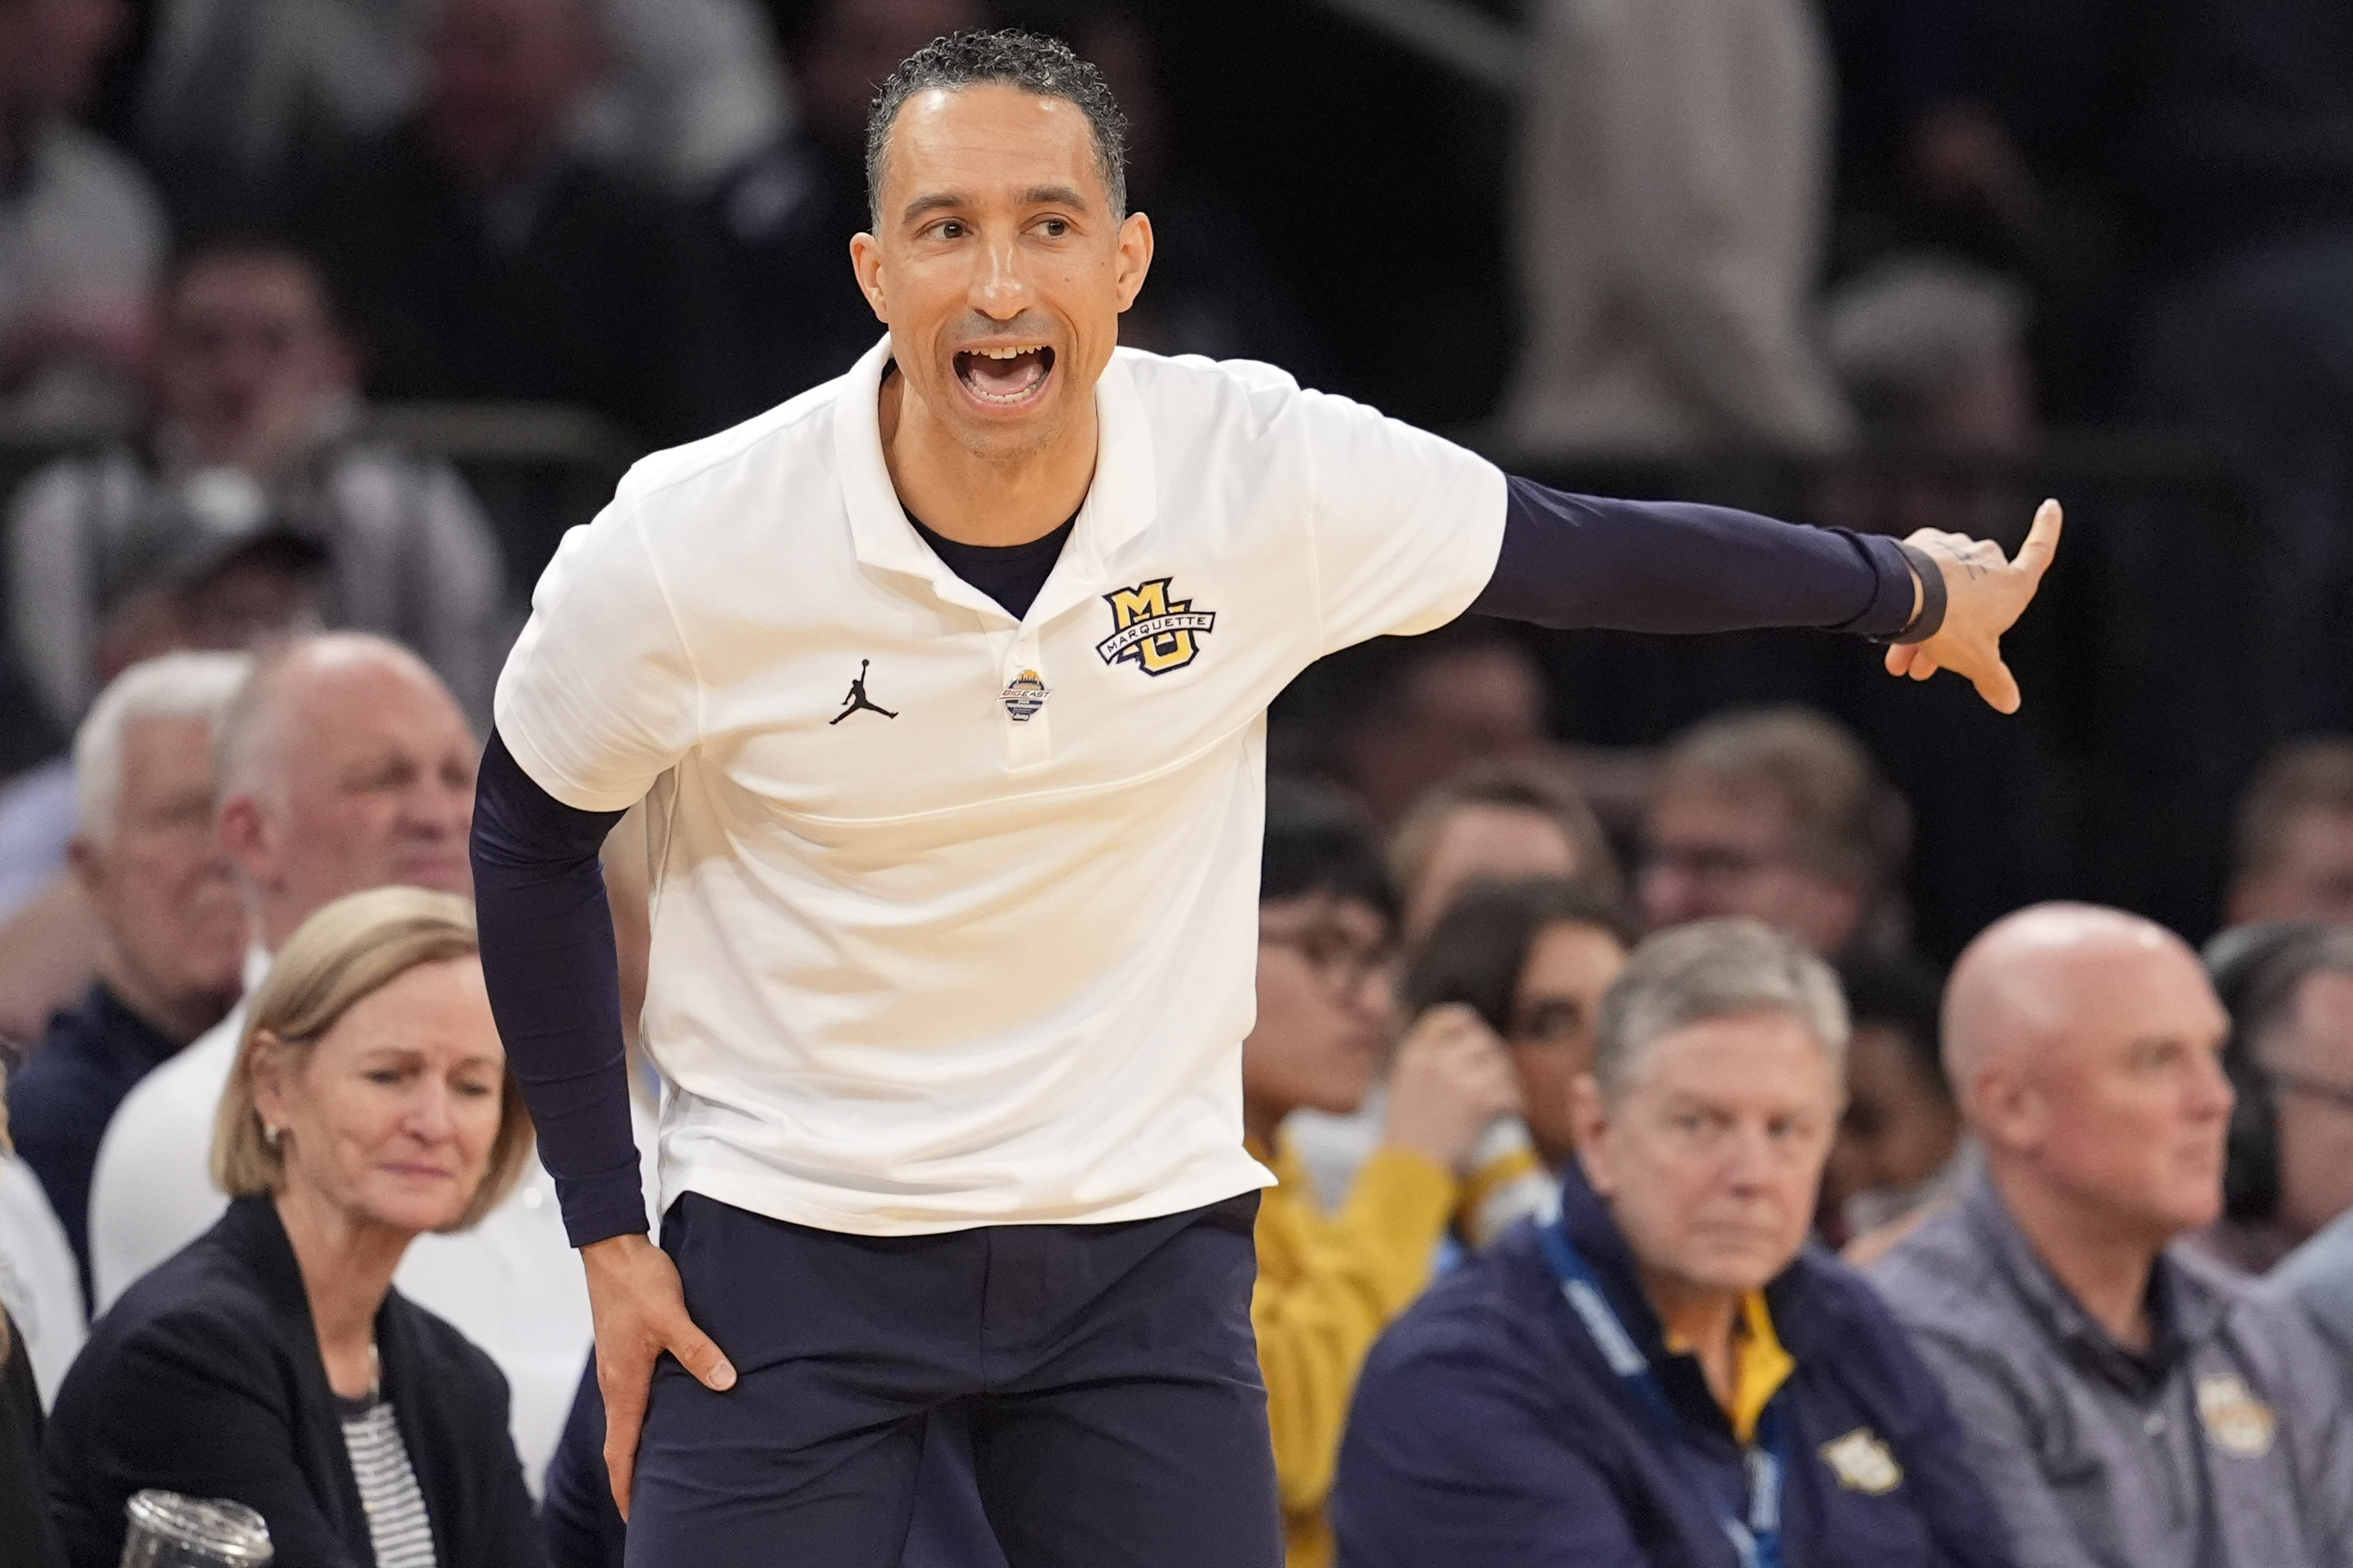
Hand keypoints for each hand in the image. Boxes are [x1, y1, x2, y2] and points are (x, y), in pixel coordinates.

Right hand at [581, 1232, 735, 1518]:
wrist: (613, 1247)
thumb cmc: (637, 1282)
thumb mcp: (672, 1317)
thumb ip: (698, 1351)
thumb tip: (725, 1382)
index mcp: (623, 1383)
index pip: (619, 1449)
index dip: (626, 1485)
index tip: (634, 1515)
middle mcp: (616, 1381)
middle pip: (620, 1441)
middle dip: (631, 1475)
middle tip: (649, 1504)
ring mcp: (618, 1367)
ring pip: (626, 1419)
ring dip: (637, 1446)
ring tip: (660, 1469)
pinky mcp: (625, 1351)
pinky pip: (632, 1396)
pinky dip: (643, 1417)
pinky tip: (666, 1414)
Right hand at [1382, 1003, 1524, 1171]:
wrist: (1410, 1169)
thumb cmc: (1408, 1134)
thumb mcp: (1406, 1085)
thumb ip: (1429, 1062)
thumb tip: (1463, 1047)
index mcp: (1417, 1053)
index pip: (1451, 1018)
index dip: (1470, 1023)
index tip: (1479, 1034)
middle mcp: (1438, 1059)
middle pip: (1483, 1040)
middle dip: (1494, 1055)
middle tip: (1498, 1074)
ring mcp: (1460, 1077)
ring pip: (1500, 1065)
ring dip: (1506, 1080)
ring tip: (1505, 1096)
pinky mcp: (1481, 1100)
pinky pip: (1510, 1091)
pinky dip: (1515, 1103)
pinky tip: (1512, 1111)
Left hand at [1883, 498, 2062, 713]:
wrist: (1906, 595)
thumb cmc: (1951, 624)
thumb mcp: (1976, 660)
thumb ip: (1994, 679)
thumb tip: (2011, 704)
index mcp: (2012, 583)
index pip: (2039, 551)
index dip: (2047, 529)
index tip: (2050, 505)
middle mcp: (1988, 560)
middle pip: (1977, 598)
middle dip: (1954, 633)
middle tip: (1922, 669)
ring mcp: (1955, 550)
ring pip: (1944, 592)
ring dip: (1925, 625)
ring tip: (1899, 663)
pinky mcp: (1924, 545)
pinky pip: (1922, 577)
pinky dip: (1912, 601)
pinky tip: (1890, 627)